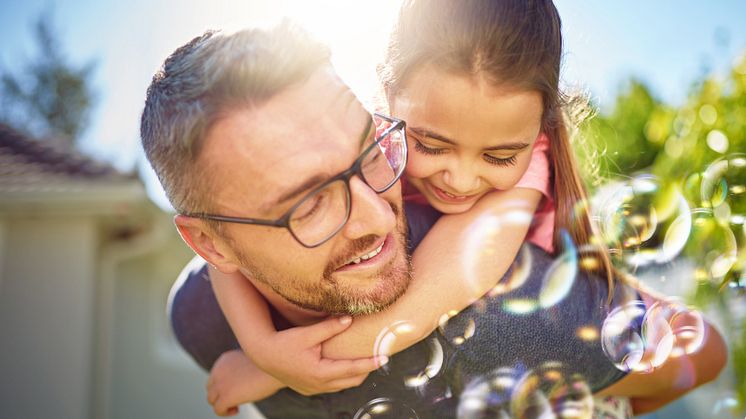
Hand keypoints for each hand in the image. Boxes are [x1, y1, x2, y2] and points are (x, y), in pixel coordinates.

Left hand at [208, 350, 280, 415]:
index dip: (225, 384)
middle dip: (221, 394)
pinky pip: (218, 409)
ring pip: (211, 399)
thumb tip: (244, 381)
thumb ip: (243, 367)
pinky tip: (237, 410)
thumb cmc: (272, 363)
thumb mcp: (253, 359)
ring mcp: (221, 384)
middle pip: (210, 387)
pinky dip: (225, 412)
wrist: (277, 364)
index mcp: (225, 359)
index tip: (238, 389)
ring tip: (236, 406)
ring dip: (222, 404)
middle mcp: (219, 370)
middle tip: (237, 398)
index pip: (216, 375)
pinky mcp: (226, 396)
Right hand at [254, 315, 387, 395]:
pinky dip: (342, 377)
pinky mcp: (309, 389)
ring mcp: (314, 389)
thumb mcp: (307, 333)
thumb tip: (349, 318)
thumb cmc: (284, 342)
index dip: (370, 363)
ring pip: (342, 385)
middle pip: (352, 380)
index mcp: (321, 372)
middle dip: (366, 369)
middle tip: (378, 355)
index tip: (385, 357)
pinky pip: (332, 386)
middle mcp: (319, 385)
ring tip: (365, 360)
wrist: (262, 355)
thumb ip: (329, 327)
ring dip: (354, 374)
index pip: (353, 369)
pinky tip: (344, 365)